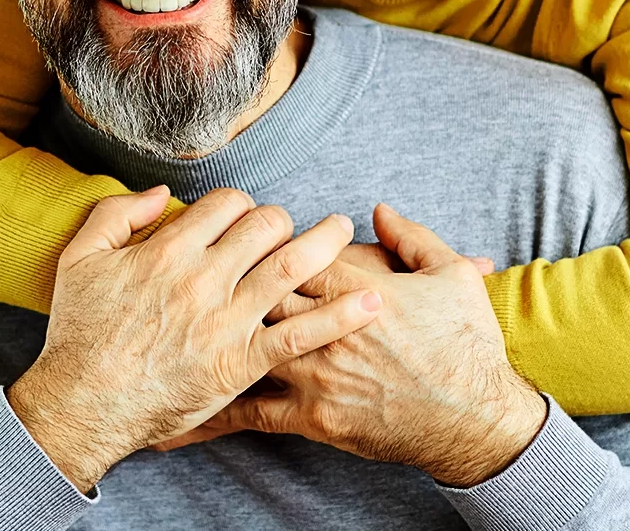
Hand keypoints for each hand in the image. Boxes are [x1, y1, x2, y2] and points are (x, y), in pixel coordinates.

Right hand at [6, 187, 382, 489]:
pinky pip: (301, 334)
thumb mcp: (81, 257)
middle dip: (283, 220)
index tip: (243, 219)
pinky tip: (370, 301)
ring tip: (345, 233)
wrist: (82, 403)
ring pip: (292, 266)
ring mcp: (227, 321)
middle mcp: (204, 278)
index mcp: (170, 249)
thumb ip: (118, 213)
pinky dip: (340, 315)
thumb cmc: (80, 332)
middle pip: (266, 225)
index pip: (229, 203)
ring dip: (327, 244)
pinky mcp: (241, 362)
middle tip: (291, 228)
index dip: (241, 205)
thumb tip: (162, 194)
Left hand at [164, 203, 545, 487]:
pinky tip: (173, 414)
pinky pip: (251, 414)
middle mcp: (325, 327)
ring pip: (245, 344)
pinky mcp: (313, 416)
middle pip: (255, 289)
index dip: (259, 238)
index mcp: (355, 285)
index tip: (235, 230)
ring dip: (202, 334)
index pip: (290, 251)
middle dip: (220, 278)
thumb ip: (411, 238)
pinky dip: (211, 413)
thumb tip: (377, 210)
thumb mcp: (450, 276)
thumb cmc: (466, 345)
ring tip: (154, 326)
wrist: (475, 420)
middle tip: (186, 269)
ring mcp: (315, 373)